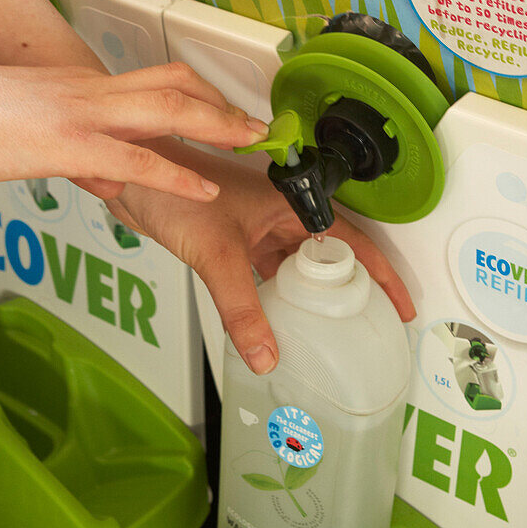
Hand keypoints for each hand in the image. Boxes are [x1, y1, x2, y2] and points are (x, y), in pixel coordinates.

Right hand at [0, 61, 268, 201]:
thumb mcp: (32, 133)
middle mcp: (91, 93)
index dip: (196, 91)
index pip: (153, 79)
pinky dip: (177, 175)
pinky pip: (137, 159)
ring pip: (169, 110)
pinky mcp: (72, 145)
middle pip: (174, 83)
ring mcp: (85, 115)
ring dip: (217, 126)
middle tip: (255, 122)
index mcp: (82, 88)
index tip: (224, 105)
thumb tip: (109, 179)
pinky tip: (204, 190)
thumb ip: (78, 155)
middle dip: (220, 102)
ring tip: (253, 143)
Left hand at [98, 140, 414, 373]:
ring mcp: (254, 226)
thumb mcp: (217, 253)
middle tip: (367, 327)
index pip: (351, 242)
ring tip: (327, 331)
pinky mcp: (230, 238)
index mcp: (290, 203)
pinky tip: (274, 320)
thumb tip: (265, 355)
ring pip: (294, 265)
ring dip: (308, 295)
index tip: (399, 305)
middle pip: (327, 256)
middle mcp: (277, 214)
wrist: (127, 173)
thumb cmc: (173, 187)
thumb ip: (241, 308)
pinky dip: (273, 295)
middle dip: (349, 290)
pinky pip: (264, 272)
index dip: (380, 274)